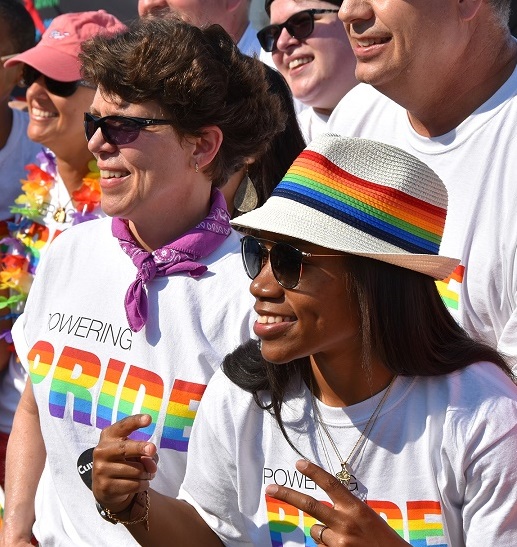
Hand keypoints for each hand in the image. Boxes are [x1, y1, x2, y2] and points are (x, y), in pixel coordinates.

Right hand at [93, 414, 157, 513]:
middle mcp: (102, 451)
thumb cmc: (123, 460)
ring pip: (136, 470)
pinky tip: (141, 483)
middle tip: (153, 449)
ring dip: (147, 473)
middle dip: (141, 448)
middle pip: (125, 448)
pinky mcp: (105, 486)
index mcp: (109, 436)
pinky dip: (144, 484)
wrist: (105, 486)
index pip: (123, 426)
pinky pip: (134, 485)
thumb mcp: (133, 451)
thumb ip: (144, 453)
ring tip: (147, 474)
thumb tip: (151, 466)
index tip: (148, 419)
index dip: (135, 421)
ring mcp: (101, 469)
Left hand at [266, 460, 408, 545]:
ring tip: (345, 539)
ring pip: (316, 531)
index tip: (298, 463)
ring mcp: (339, 542)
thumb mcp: (366, 517)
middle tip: (269, 488)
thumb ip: (344, 511)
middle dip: (287, 495)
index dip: (313, 472)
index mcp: (355, 508)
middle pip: (309, 504)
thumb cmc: (381, 538)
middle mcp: (345, 523)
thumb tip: (319, 515)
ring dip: (324, 533)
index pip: (330, 484)